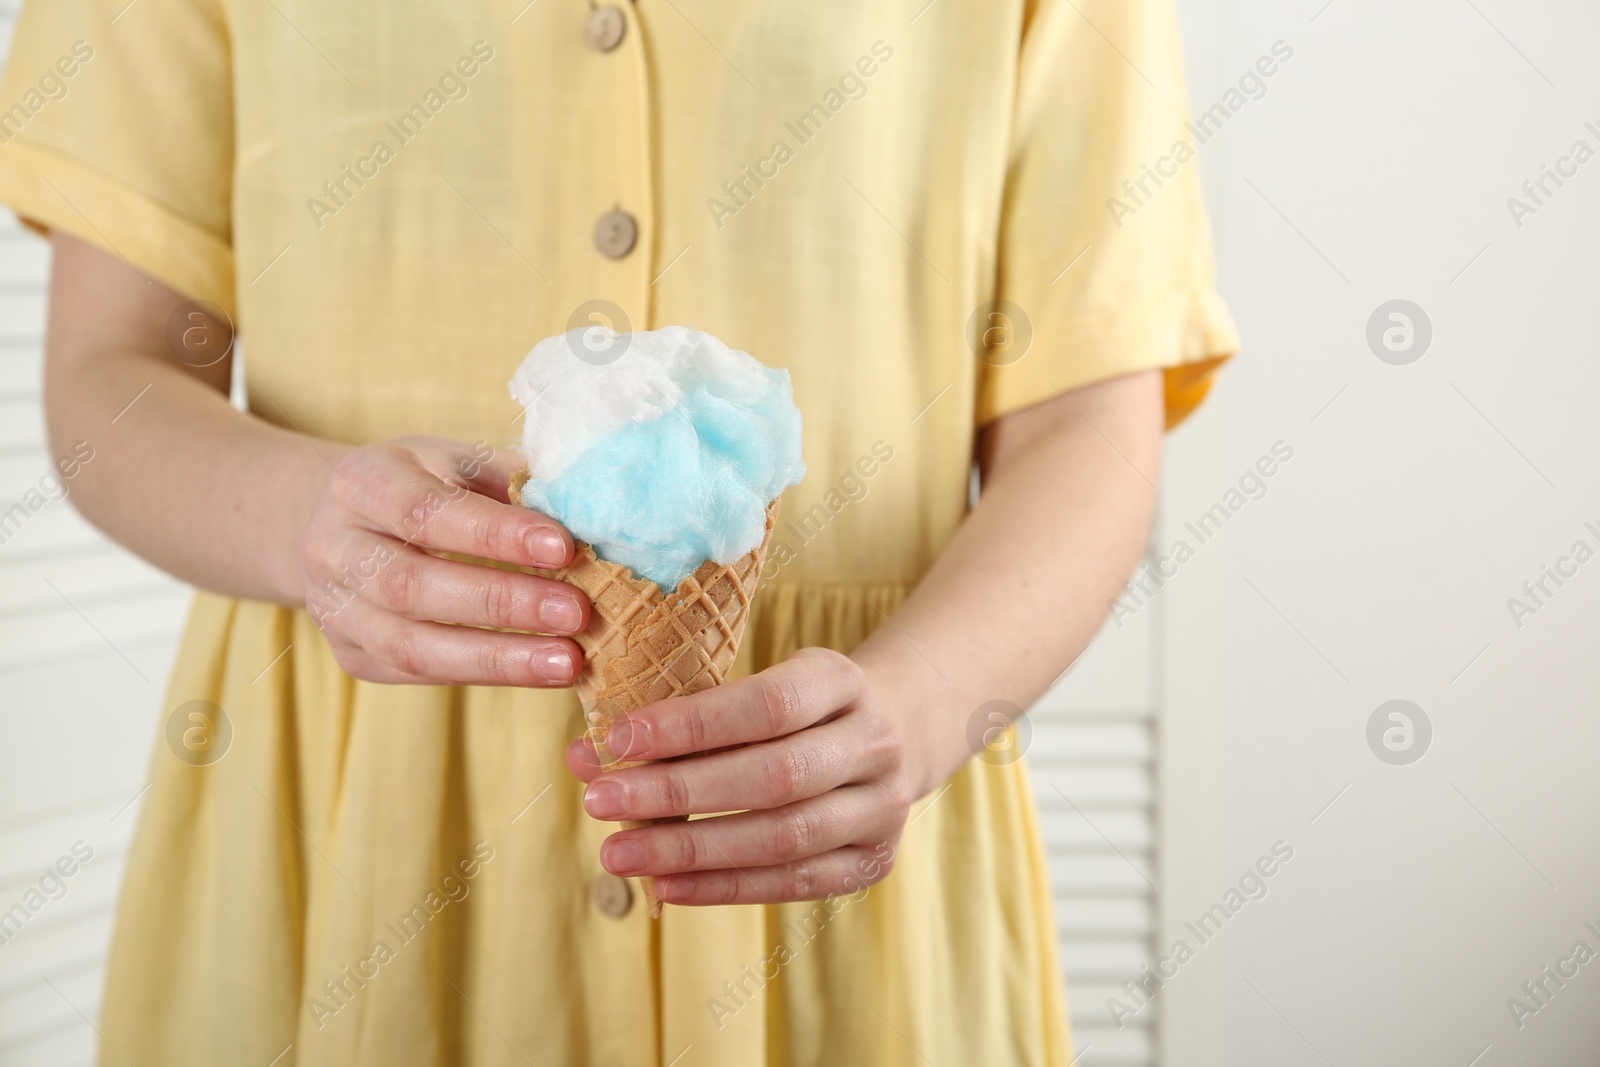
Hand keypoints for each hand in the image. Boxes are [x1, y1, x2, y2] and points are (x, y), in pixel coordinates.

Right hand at [299, 435, 588, 685]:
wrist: (348, 524)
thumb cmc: (429, 486)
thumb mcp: (461, 464)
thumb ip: (514, 486)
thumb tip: (592, 517)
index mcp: (363, 481)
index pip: (426, 510)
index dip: (494, 533)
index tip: (563, 546)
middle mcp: (333, 546)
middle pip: (412, 585)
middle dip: (502, 602)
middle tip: (576, 612)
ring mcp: (335, 608)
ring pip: (411, 645)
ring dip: (499, 657)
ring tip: (569, 661)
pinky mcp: (354, 655)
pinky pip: (420, 673)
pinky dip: (487, 674)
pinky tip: (541, 671)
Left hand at [564, 647, 916, 904]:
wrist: (892, 734)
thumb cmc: (794, 708)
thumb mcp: (751, 687)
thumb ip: (677, 719)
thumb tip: (584, 756)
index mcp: (843, 681)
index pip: (767, 705)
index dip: (691, 724)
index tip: (617, 738)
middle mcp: (875, 743)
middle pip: (773, 776)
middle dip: (678, 793)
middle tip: (599, 801)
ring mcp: (883, 808)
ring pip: (784, 837)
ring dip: (692, 849)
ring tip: (618, 853)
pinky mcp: (872, 862)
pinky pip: (794, 883)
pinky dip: (724, 887)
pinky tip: (665, 885)